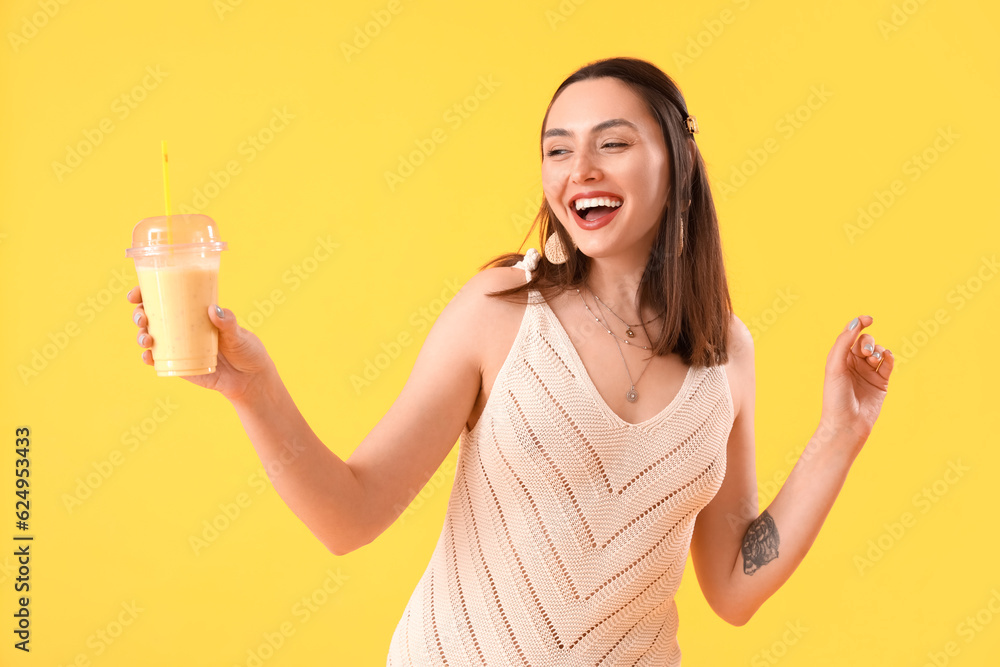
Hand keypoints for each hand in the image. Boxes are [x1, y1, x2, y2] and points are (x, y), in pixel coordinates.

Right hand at [127, 286, 272, 402]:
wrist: (251, 379)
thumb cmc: (246, 350)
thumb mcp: (239, 334)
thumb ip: (228, 323)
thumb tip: (213, 310)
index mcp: (194, 313)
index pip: (166, 298)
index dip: (145, 294)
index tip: (135, 295)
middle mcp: (182, 328)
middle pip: (151, 317)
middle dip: (139, 315)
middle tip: (142, 318)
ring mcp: (179, 347)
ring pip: (150, 337)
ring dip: (141, 335)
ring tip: (147, 339)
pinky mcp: (179, 366)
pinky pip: (158, 361)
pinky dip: (148, 358)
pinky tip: (147, 356)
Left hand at [820, 315, 893, 452]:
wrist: (847, 424)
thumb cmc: (835, 396)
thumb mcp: (835, 366)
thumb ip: (844, 343)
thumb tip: (855, 322)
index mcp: (839, 358)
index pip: (850, 335)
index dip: (859, 324)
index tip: (868, 319)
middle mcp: (853, 364)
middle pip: (865, 342)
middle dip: (868, 342)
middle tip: (866, 353)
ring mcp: (868, 372)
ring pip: (878, 351)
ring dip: (878, 350)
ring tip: (873, 360)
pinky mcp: (881, 382)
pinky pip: (888, 363)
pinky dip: (888, 357)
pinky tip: (885, 359)